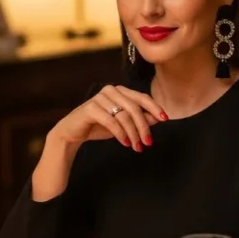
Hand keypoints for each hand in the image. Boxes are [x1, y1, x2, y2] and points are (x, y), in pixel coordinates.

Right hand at [50, 85, 167, 151]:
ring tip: (136, 146)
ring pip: (124, 116)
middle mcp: (111, 90)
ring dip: (133, 133)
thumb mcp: (123, 123)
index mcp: (120, 91)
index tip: (165, 119)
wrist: (73, 132)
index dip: (154, 108)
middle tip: (148, 142)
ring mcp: (100, 98)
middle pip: (134, 108)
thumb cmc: (99, 126)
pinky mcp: (91, 108)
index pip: (142, 97)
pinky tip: (125, 143)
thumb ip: (139, 119)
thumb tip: (157, 118)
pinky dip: (120, 134)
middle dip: (143, 126)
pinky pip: (111, 122)